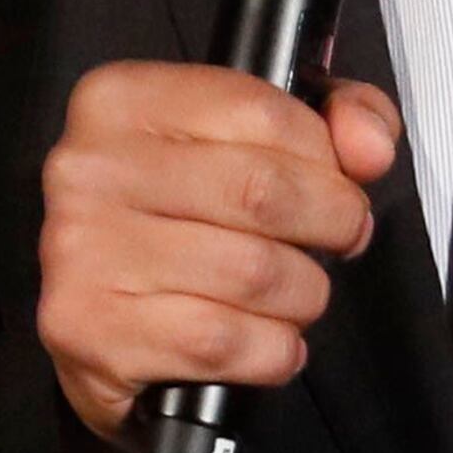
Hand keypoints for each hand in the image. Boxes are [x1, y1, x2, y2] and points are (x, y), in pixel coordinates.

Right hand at [36, 64, 400, 452]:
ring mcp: (82, 252)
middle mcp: (90, 169)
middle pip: (263, 192)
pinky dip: (272, 351)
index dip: (327, 157)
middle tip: (340, 239)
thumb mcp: (251, 140)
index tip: (340, 183)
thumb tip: (370, 146)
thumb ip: (329, 119)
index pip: (263, 111)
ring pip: (254, 274)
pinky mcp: (91, 331)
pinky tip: (266, 342)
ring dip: (304, 295)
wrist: (97, 319)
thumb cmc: (180, 219)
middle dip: (332, 223)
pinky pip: (225, 343)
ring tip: (295, 294)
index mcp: (123, 102)